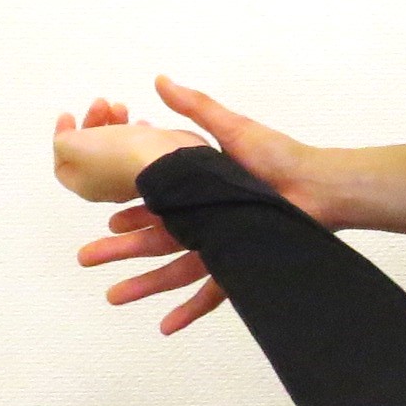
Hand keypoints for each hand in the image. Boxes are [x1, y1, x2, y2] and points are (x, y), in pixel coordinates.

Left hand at [50, 98, 207, 203]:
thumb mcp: (73, 145)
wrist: (167, 162)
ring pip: (115, 146)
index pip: (63, 164)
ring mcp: (133, 176)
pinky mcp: (154, 165)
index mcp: (85, 185)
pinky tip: (142, 122)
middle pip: (90, 151)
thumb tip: (69, 140)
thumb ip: (62, 141)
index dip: (62, 136)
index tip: (69, 113)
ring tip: (121, 106)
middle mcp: (108, 184)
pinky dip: (135, 130)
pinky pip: (139, 146)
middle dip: (92, 123)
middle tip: (101, 103)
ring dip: (113, 122)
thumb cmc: (117, 156)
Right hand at [72, 80, 333, 336]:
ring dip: (143, 284)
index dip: (129, 213)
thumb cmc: (280, 157)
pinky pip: (213, 294)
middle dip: (119, 251)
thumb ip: (195, 107)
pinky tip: (165, 326)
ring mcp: (224, 246)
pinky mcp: (240, 266)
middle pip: (156, 240)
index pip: (155, 206)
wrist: (319, 186)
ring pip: (174, 270)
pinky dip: (189, 311)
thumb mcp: (231, 128)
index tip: (105, 219)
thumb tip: (160, 80)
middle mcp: (209, 222)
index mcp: (202, 193)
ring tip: (112, 296)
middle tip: (86, 258)